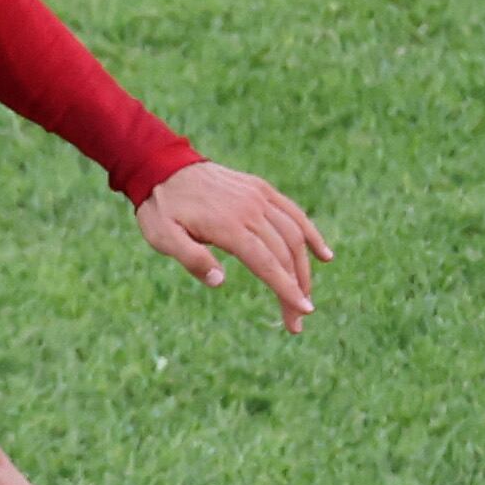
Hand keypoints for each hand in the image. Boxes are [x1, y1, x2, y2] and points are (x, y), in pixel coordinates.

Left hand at [134, 160, 332, 333]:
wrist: (162, 166)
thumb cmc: (160, 208)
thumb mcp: (163, 237)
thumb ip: (191, 259)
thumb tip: (220, 282)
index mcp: (228, 226)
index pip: (266, 263)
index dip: (286, 289)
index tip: (302, 313)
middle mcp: (250, 210)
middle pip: (284, 254)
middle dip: (295, 288)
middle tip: (297, 318)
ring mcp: (258, 197)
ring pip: (294, 235)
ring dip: (304, 267)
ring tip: (305, 295)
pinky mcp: (261, 190)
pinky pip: (293, 213)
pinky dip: (311, 234)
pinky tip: (324, 255)